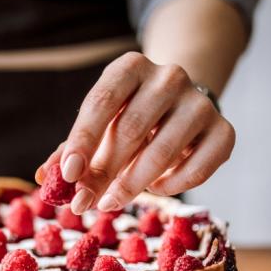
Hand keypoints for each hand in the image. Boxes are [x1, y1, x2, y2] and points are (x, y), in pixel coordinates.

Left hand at [36, 52, 234, 214]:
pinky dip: (173, 186)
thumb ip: (72, 151)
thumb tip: (45, 177)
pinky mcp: (224, 131)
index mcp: (131, 67)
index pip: (102, 102)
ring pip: (164, 151)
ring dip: (134, 184)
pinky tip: (157, 187)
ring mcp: (200, 102)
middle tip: (84, 204)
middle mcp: (169, 76)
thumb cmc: (127, 118)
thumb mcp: (98, 127)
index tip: (68, 175)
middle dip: (104, 172)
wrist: (180, 105)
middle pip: (131, 128)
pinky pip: (198, 168)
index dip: (82, 140)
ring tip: (114, 200)